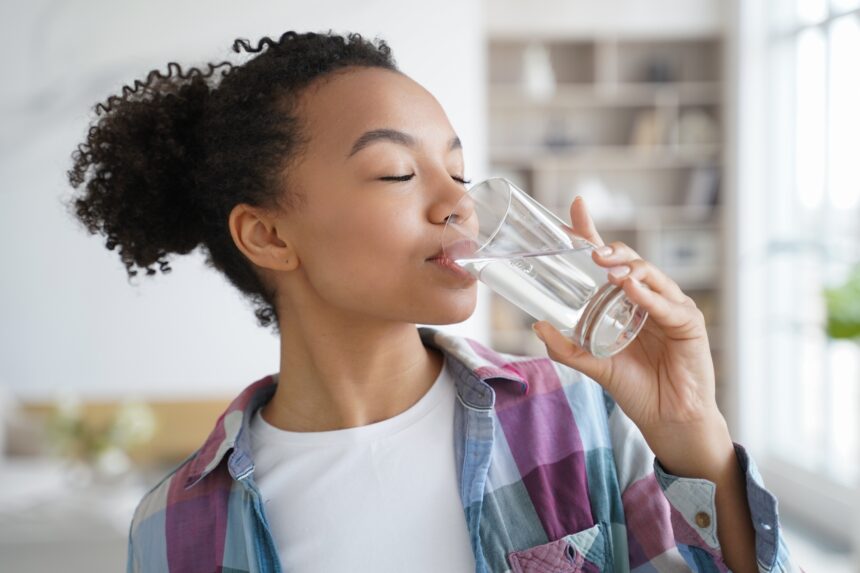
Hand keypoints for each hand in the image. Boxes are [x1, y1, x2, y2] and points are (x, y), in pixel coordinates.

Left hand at [532, 197, 727, 467]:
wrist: (667, 419)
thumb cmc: (635, 386)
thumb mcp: (593, 365)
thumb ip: (566, 348)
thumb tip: (537, 325)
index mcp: (625, 300)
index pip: (609, 259)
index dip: (593, 233)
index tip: (576, 207)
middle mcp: (649, 297)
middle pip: (630, 261)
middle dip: (610, 249)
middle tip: (590, 249)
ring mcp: (670, 307)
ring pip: (650, 276)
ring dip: (629, 267)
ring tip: (607, 265)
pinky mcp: (689, 323)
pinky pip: (666, 305)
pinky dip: (648, 295)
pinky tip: (631, 288)